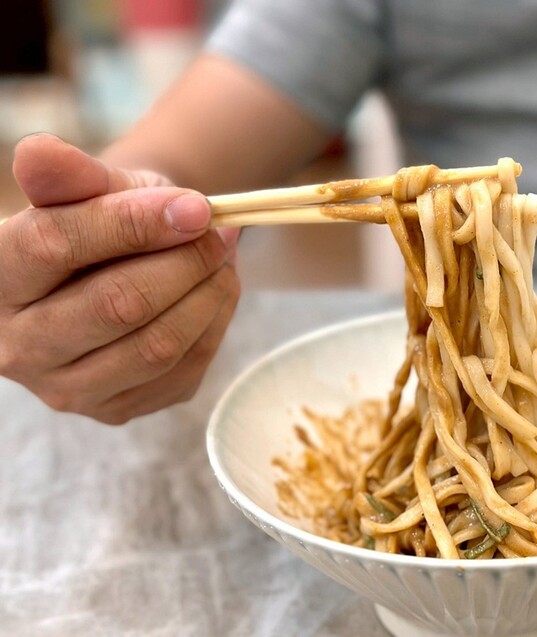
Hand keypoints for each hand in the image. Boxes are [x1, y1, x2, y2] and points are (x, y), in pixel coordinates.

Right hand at [0, 134, 240, 422]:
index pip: (56, 244)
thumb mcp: (89, 188)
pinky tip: (217, 292)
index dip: (133, 223)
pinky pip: (183, 371)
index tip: (197, 206)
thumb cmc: (102, 223)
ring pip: (156, 346)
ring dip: (208, 294)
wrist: (114, 271)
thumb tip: (41, 152)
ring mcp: (67, 389)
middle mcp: (18, 347)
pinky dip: (215, 323)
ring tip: (224, 257)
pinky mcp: (115, 409)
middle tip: (221, 232)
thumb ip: (69, 175)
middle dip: (184, 262)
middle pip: (116, 305)